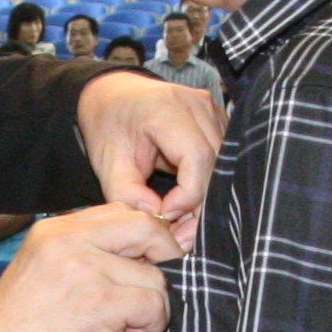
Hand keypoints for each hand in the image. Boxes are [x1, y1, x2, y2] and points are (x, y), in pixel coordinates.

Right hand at [0, 206, 179, 331]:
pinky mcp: (100, 302)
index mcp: (56, 229)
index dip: (145, 237)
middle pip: (147, 226)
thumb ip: (82, 256)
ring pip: (155, 275)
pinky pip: (154, 303)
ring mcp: (85, 268)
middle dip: (165, 258)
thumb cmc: (15, 329)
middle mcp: (70, 239)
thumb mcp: (44, 271)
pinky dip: (153, 324)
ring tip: (134, 326)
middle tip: (155, 289)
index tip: (147, 265)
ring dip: (156, 305)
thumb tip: (135, 261)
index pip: (121, 211)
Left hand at [75, 69, 221, 245]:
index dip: (187, 196)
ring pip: (224, 167)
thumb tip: (160, 219)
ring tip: (180, 223)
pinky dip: (208, 186)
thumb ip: (128, 194)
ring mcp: (213, 110)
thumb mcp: (107, 162)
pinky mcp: (219, 120)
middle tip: (177, 236)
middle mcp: (197, 104)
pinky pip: (223, 161)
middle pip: (216, 165)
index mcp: (167, 108)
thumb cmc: (109, 125)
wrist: (113, 95)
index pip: (197, 158)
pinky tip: (187, 203)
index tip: (164, 217)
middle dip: (198, 206)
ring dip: (205, 199)